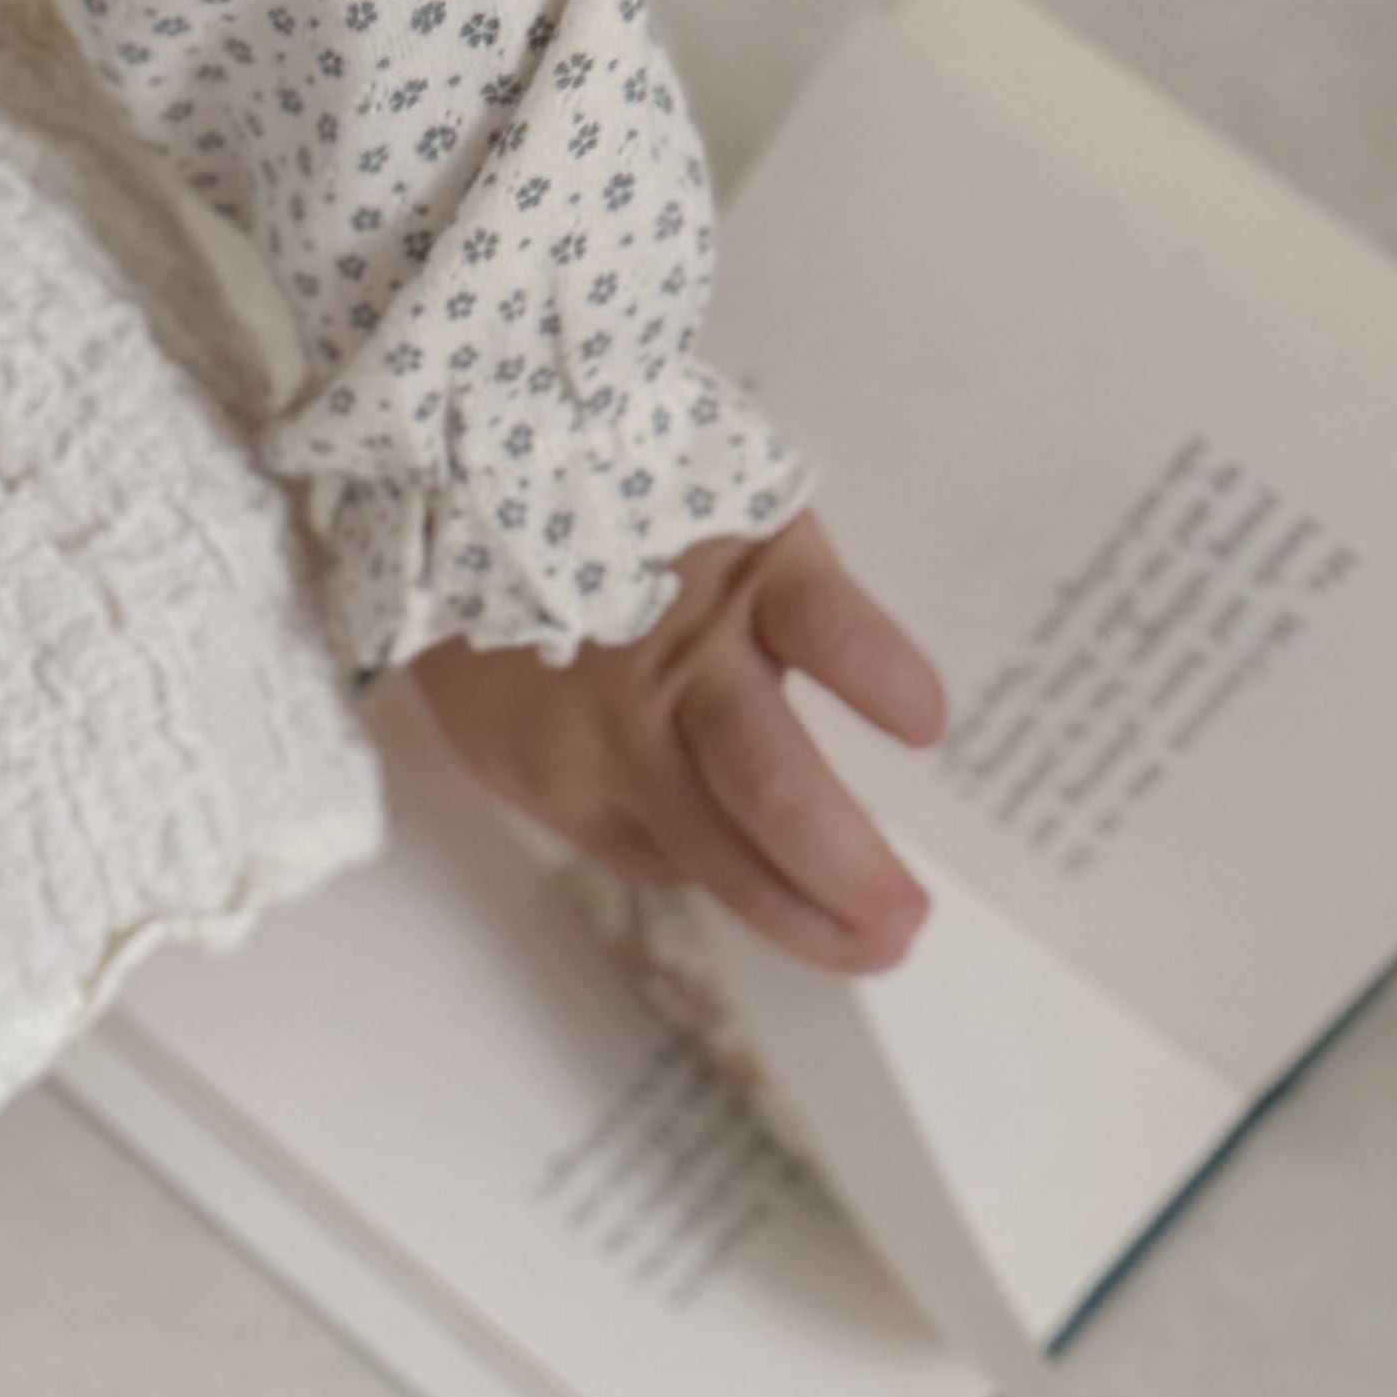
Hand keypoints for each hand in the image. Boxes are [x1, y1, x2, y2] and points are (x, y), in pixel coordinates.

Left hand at [405, 515, 950, 974]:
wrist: (474, 452)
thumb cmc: (496, 598)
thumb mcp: (499, 727)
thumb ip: (598, 799)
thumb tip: (695, 856)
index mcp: (568, 766)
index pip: (686, 863)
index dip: (770, 909)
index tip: (835, 938)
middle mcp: (629, 722)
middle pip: (735, 837)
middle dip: (819, 907)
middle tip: (888, 944)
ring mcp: (692, 640)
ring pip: (772, 766)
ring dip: (845, 852)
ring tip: (907, 910)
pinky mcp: (750, 555)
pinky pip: (826, 625)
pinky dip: (879, 677)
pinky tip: (922, 724)